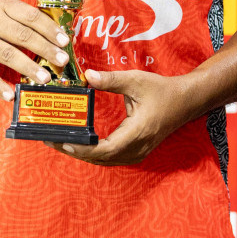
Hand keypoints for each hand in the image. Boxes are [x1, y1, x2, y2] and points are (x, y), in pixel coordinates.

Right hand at [0, 0, 71, 101]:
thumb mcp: (5, 16)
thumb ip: (27, 24)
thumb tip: (59, 40)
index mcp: (2, 7)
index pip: (30, 16)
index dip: (49, 29)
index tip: (64, 41)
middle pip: (22, 35)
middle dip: (45, 49)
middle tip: (61, 61)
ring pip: (7, 54)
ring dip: (28, 67)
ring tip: (45, 78)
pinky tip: (11, 94)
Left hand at [49, 68, 205, 166]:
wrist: (185, 102)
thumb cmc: (162, 91)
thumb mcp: (136, 80)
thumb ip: (111, 80)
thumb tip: (88, 76)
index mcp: (137, 132)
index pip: (105, 148)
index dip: (83, 148)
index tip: (64, 142)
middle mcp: (137, 147)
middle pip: (101, 157)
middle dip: (75, 151)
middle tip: (51, 140)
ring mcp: (138, 152)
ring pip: (105, 160)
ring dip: (83, 154)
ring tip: (60, 142)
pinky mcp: (137, 151)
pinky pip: (111, 158)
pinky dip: (94, 153)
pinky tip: (80, 144)